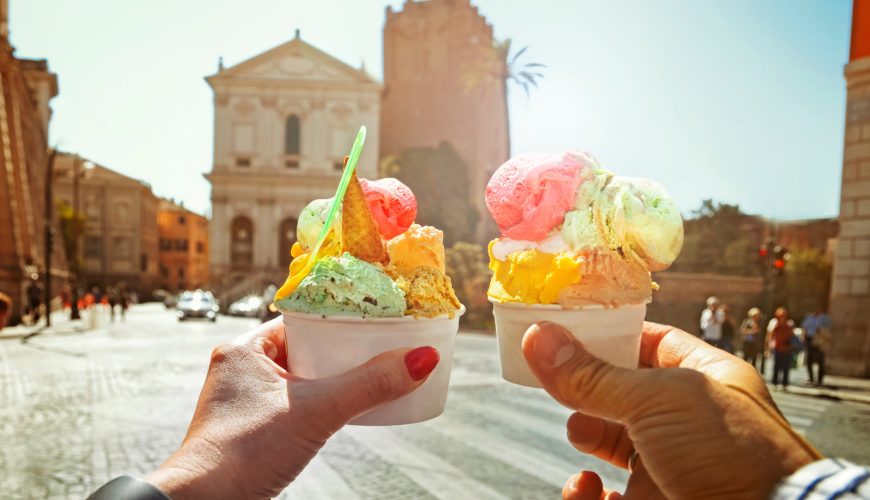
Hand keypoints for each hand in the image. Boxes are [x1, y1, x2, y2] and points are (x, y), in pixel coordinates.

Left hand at [144, 318, 438, 498]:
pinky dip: (317, 402)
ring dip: (330, 378)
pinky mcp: (248, 426)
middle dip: (340, 350)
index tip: (373, 318)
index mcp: (244, 349)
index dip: (339, 317)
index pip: (301, 318)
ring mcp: (241, 399)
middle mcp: (239, 368)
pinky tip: (338, 410)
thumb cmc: (246, 452)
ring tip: (367, 377)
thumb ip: (371, 384)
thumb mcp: (318, 411)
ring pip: (299, 376)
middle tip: (378, 348)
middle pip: (304, 347)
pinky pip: (292, 402)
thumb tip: (423, 358)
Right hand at [522, 321, 819, 499]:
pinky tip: (587, 487)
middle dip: (586, 388)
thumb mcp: (658, 400)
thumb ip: (594, 375)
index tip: (564, 328)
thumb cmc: (731, 455)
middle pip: (620, 392)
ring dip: (584, 433)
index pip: (649, 342)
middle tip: (558, 381)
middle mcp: (686, 421)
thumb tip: (537, 337)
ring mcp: (668, 466)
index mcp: (703, 379)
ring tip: (581, 432)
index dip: (608, 334)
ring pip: (608, 441)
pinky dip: (583, 493)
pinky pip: (602, 496)